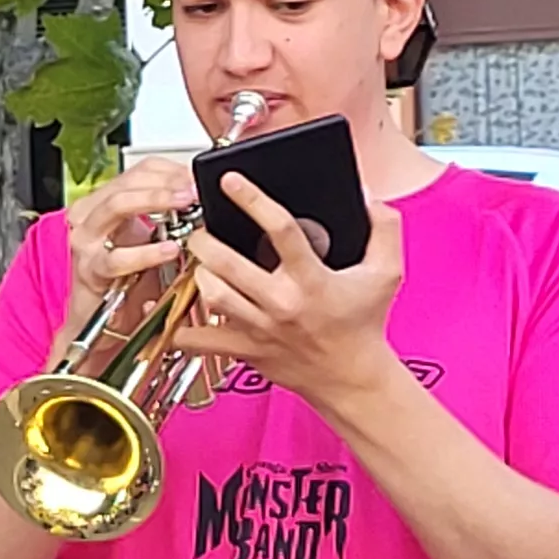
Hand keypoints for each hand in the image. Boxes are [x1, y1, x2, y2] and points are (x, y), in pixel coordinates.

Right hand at [62, 158, 198, 333]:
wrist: (100, 321)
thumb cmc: (126, 279)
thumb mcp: (149, 238)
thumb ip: (168, 214)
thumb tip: (198, 194)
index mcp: (106, 201)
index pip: (140, 170)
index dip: (172, 170)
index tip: (197, 178)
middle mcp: (90, 215)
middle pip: (127, 181)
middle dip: (165, 182)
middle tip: (194, 189)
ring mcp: (87, 241)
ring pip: (116, 205)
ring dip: (153, 201)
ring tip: (184, 204)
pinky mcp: (91, 270)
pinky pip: (118, 257)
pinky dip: (146, 252)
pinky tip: (170, 249)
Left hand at [176, 174, 407, 406]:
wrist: (352, 378)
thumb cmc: (364, 324)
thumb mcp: (387, 272)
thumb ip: (384, 228)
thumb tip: (367, 197)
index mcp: (313, 280)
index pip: (281, 230)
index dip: (253, 200)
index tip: (231, 180)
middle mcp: (282, 303)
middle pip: (228, 263)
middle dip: (205, 239)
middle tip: (200, 227)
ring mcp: (260, 329)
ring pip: (211, 295)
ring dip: (198, 273)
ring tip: (198, 260)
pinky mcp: (245, 351)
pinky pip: (199, 341)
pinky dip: (179, 328)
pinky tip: (171, 311)